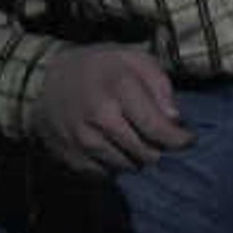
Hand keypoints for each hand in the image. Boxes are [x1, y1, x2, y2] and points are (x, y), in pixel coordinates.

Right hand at [30, 42, 191, 176]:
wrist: (43, 81)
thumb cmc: (98, 67)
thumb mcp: (133, 58)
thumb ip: (159, 85)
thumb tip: (174, 119)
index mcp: (118, 88)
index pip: (156, 128)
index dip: (178, 139)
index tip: (188, 139)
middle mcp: (99, 118)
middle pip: (145, 152)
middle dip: (159, 149)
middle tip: (159, 138)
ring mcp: (82, 140)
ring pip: (127, 166)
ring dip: (138, 158)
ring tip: (136, 140)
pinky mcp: (71, 157)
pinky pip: (106, 174)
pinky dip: (116, 164)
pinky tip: (115, 147)